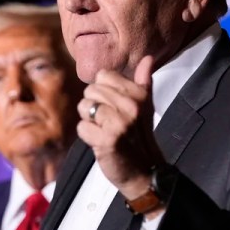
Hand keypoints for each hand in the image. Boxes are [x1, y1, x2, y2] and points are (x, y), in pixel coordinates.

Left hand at [77, 56, 165, 198]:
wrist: (144, 172)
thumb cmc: (139, 138)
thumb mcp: (145, 107)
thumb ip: (143, 82)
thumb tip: (148, 58)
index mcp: (139, 95)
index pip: (103, 76)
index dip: (102, 92)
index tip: (114, 108)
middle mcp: (131, 106)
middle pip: (91, 90)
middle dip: (94, 107)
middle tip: (109, 123)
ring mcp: (120, 123)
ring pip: (84, 107)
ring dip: (90, 122)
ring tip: (105, 131)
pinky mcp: (108, 140)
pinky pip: (82, 127)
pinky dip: (87, 137)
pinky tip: (101, 143)